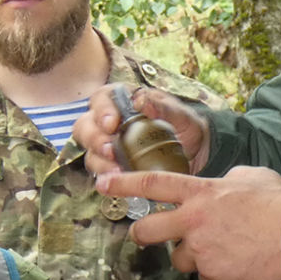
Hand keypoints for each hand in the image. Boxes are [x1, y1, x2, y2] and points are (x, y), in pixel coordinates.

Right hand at [75, 85, 210, 175]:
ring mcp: (107, 144)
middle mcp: (109, 121)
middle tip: (109, 150)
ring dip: (99, 161)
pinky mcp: (111, 165)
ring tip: (116, 171)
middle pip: (85, 125)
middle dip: (94, 138)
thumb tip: (140, 101)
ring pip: (89, 150)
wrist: (195, 152)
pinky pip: (100, 170)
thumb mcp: (180, 114)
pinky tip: (120, 180)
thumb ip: (162, 106)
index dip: (102, 110)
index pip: (101, 99)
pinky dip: (107, 176)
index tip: (112, 124)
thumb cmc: (185, 126)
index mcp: (122, 100)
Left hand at [95, 166, 280, 279]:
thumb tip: (218, 187)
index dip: (123, 183)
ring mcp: (204, 251)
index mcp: (201, 194)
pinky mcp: (217, 275)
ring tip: (219, 249)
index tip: (102, 183)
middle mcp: (195, 222)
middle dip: (141, 234)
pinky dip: (218, 273)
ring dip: (192, 257)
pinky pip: (207, 277)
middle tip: (145, 234)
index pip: (153, 184)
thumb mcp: (250, 176)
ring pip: (181, 260)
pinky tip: (236, 263)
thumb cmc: (279, 203)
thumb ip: (225, 180)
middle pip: (148, 231)